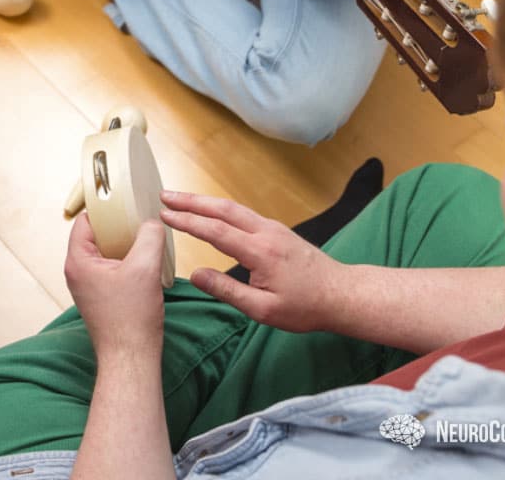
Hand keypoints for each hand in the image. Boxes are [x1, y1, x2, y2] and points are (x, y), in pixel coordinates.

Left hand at [65, 215, 166, 359]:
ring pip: (106, 252)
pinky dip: (128, 262)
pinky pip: (112, 269)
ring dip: (126, 245)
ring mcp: (88, 286)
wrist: (131, 358)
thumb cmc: (130, 320)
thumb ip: (149, 237)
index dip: (104, 208)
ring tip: (146, 239)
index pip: (85, 221)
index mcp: (78, 261)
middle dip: (119, 226)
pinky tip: (146, 263)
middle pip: (96, 235)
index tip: (122, 199)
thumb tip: (152, 222)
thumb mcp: (145, 268)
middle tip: (139, 218)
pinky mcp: (101, 297)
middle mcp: (78, 272)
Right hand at [159, 191, 345, 331]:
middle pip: (221, 208)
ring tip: (179, 199)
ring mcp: (272, 228)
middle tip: (163, 195)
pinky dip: (219, 208)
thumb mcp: (262, 310)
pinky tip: (209, 210)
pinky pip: (242, 213)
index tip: (163, 214)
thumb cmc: (304, 307)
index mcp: (260, 252)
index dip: (187, 221)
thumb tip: (195, 274)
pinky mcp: (276, 230)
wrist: (341, 294)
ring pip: (232, 207)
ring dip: (203, 201)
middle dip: (190, 201)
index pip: (215, 231)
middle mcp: (266, 232)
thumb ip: (227, 291)